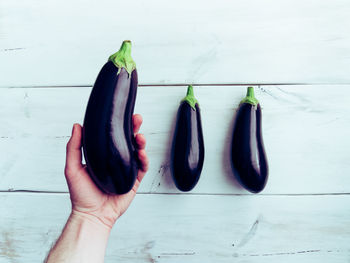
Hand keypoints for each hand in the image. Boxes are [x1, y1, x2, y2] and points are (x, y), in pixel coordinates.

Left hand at [64, 114, 148, 228]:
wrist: (92, 215)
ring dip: (141, 142)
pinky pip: (142, 167)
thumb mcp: (72, 168)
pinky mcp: (134, 180)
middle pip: (128, 141)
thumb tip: (77, 126)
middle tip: (137, 119)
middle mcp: (116, 161)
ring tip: (140, 137)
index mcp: (103, 156)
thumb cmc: (81, 194)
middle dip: (134, 128)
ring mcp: (126, 170)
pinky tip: (141, 153)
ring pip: (137, 152)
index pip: (113, 137)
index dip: (119, 125)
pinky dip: (144, 159)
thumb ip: (74, 147)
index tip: (122, 114)